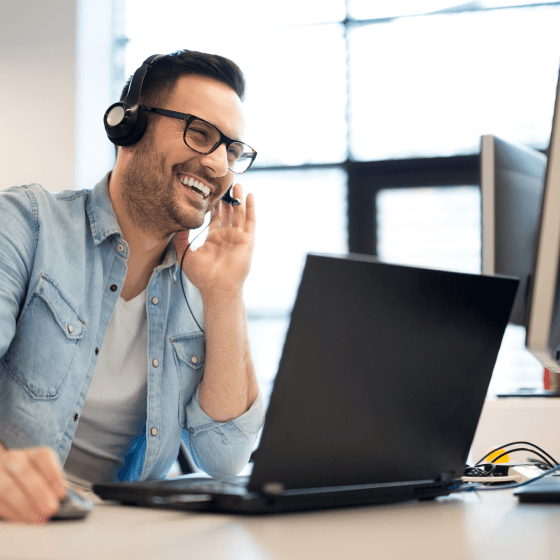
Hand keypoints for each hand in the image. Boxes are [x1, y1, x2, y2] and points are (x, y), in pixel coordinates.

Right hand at [0, 444, 66, 523]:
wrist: (5, 476)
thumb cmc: (30, 478)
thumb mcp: (45, 475)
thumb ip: (56, 484)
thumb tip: (74, 496)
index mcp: (32, 453)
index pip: (44, 457)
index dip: (54, 475)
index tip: (62, 494)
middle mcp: (14, 460)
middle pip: (25, 473)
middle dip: (40, 493)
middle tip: (51, 509)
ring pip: (9, 488)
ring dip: (25, 506)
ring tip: (38, 518)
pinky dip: (13, 513)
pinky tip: (24, 519)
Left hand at [175, 183, 255, 297]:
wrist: (217, 287)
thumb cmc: (202, 275)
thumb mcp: (185, 254)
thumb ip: (181, 238)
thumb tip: (178, 223)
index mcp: (214, 240)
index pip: (215, 218)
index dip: (213, 205)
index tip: (209, 191)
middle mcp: (227, 237)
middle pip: (228, 213)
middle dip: (226, 199)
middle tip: (223, 183)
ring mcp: (238, 238)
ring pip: (240, 214)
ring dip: (239, 199)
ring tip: (237, 184)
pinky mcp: (248, 241)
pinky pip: (251, 221)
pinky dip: (251, 208)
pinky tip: (249, 195)